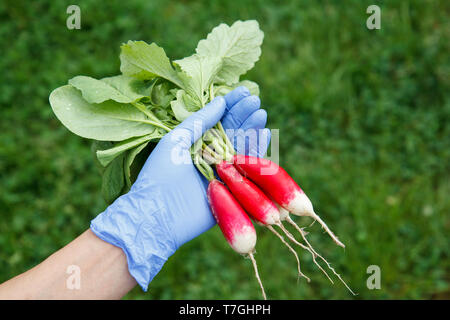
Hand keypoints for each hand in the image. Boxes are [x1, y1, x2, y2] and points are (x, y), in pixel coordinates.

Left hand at [90, 87, 270, 290]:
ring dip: (252, 131)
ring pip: (243, 148)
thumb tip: (220, 100)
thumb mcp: (176, 140)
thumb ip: (198, 121)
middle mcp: (211, 157)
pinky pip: (249, 171)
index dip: (231, 106)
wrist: (158, 215)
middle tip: (254, 99)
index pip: (219, 121)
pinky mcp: (233, 191)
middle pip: (233, 132)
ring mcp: (223, 174)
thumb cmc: (160, 175)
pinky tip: (264, 135)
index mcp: (197, 144)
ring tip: (260, 113)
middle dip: (244, 115)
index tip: (244, 91)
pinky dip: (257, 153)